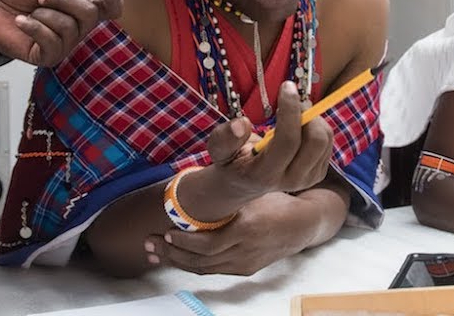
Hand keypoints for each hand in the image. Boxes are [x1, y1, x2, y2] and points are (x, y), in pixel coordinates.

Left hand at [0, 0, 121, 65]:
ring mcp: (64, 45)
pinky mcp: (47, 57)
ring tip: (31, 13)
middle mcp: (78, 29)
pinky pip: (50, 40)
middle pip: (90, 14)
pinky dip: (32, 26)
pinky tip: (21, 21)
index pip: (111, 9)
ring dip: (44, 13)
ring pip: (68, 26)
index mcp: (82, 10)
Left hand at [143, 191, 315, 275]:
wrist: (304, 223)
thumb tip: (196, 183)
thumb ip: (230, 193)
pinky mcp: (245, 270)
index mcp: (246, 228)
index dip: (182, 241)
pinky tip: (177, 257)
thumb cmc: (277, 200)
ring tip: (155, 252)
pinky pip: (213, 270)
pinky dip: (192, 265)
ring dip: (176, 261)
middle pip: (199, 261)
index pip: (206, 244)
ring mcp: (245, 263)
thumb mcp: (254, 190)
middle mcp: (244, 250)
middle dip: (170, 253)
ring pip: (203, 269)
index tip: (164, 230)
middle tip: (148, 242)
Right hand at [205, 81, 333, 199]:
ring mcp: (308, 179)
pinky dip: (316, 125)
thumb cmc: (231, 160)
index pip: (288, 142)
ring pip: (325, 138)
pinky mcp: (318, 172)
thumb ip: (224, 137)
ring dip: (312, 116)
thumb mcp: (217, 149)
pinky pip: (328, 141)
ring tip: (292, 112)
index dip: (291, 110)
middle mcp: (291, 181)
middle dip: (306, 112)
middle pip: (315, 141)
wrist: (245, 183)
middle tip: (290, 98)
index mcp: (266, 174)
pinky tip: (298, 125)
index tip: (287, 87)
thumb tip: (241, 123)